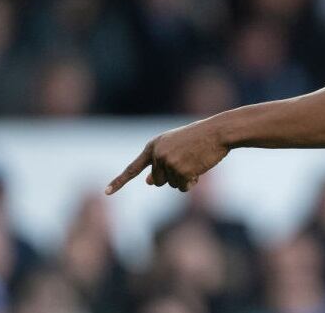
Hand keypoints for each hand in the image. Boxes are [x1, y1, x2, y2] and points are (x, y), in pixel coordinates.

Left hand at [105, 120, 229, 194]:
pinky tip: (200, 168)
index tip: (107, 192)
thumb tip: (149, 182)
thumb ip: (160, 162)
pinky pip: (183, 187)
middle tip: (187, 162)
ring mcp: (168, 163)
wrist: (217, 132)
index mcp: (154, 145)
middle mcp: (157, 154)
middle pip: (158, 181)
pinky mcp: (180, 170)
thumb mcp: (176, 147)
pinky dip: (192, 182)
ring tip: (195, 161)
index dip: (119, 181)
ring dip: (184, 179)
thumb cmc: (199, 138)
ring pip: (171, 185)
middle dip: (172, 178)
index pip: (133, 168)